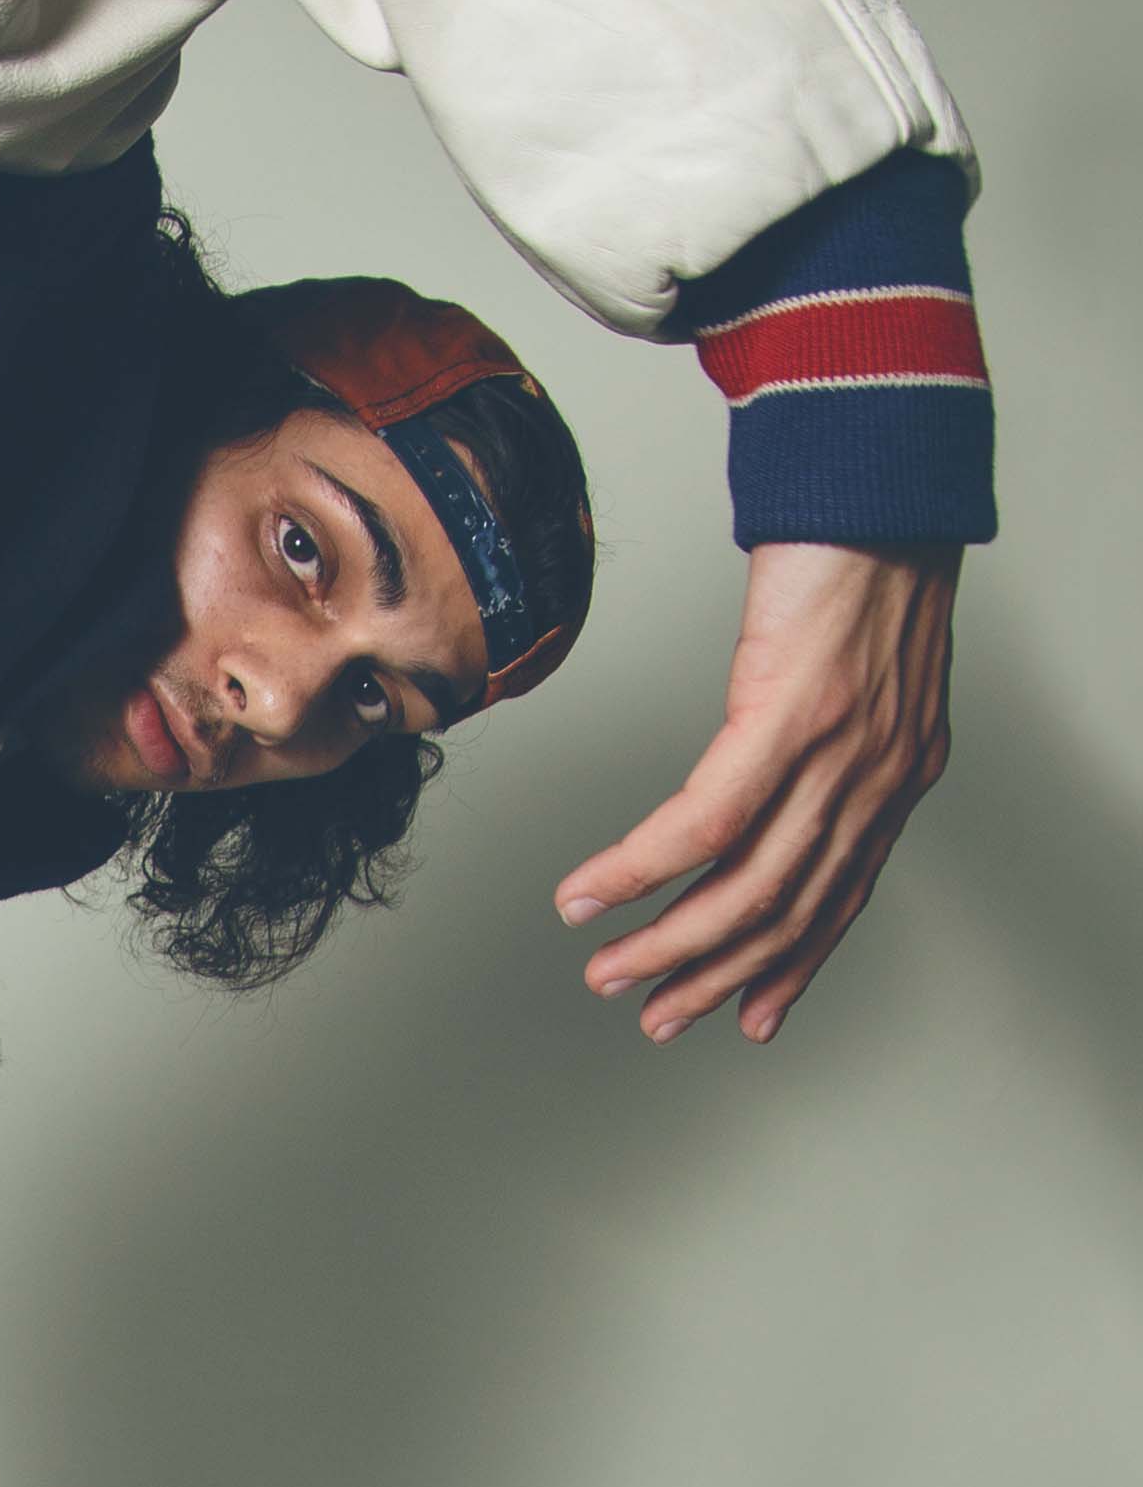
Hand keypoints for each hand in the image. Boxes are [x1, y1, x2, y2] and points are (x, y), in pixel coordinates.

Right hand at [554, 540, 958, 1043]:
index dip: (793, 965)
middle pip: (790, 911)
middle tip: (654, 1016)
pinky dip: (639, 870)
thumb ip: (828, 733)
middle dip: (714, 976)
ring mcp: (838, 752)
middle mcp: (877, 777)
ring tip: (608, 970)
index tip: (749, 1015)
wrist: (879, 470)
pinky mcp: (789, 718)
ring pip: (747, 886)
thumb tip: (773, 769)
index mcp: (895, 772)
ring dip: (667, 942)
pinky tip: (590, 893)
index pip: (842, 896)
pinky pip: (705, 824)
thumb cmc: (862, 546)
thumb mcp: (862, 663)